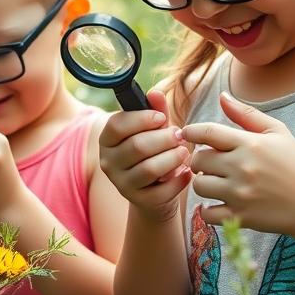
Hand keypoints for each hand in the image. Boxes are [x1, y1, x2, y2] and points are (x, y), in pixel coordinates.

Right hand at [97, 90, 190, 221]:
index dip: (142, 119)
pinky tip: (186, 172)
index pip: (117, 125)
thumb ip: (156, 111)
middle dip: (164, 138)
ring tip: (185, 152)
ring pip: (149, 169)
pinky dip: (178, 181)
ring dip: (172, 158)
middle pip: (137, 146)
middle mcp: (108, 162)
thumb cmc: (154, 150)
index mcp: (107, 140)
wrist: (155, 189)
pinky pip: (161, 191)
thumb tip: (156, 93)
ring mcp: (121, 183)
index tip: (162, 118)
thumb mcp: (154, 129)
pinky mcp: (138, 201)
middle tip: (180, 135)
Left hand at [182, 92, 294, 234]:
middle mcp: (242, 168)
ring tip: (216, 183)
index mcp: (250, 144)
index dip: (191, 131)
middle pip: (198, 160)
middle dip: (200, 160)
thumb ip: (247, 115)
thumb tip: (222, 96)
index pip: (207, 132)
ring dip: (203, 184)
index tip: (187, 134)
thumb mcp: (278, 133)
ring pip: (199, 186)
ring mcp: (240, 194)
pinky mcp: (241, 217)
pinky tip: (218, 204)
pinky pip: (207, 214)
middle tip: (210, 163)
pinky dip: (208, 211)